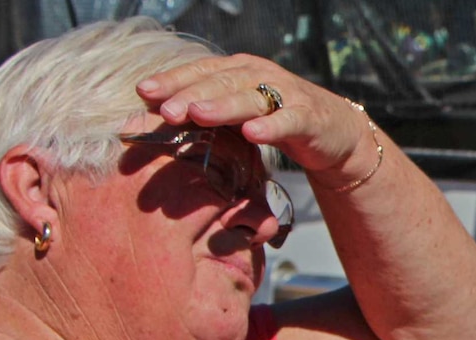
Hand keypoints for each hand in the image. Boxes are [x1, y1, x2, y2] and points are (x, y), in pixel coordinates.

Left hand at [135, 54, 369, 172]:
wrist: (331, 129)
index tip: (144, 92)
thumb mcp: (237, 112)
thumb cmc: (275, 119)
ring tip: (198, 115)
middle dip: (191, 95)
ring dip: (222, 106)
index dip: (173, 80)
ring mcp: (285, 94)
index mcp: (237, 72)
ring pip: (250, 98)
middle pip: (220, 83)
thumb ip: (206, 111)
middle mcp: (259, 76)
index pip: (200, 72)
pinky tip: (252, 133)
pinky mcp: (308, 117)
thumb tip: (158, 117)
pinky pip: (287, 120)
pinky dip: (270, 126)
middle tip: (166, 111)